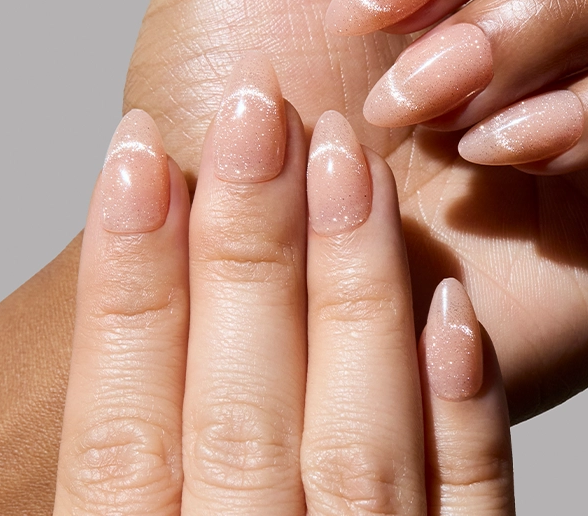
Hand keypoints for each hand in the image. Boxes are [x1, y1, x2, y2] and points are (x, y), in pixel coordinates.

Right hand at [54, 55, 512, 514]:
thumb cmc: (191, 506)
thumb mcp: (127, 482)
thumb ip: (141, 403)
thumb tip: (132, 229)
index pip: (117, 427)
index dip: (121, 281)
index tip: (131, 146)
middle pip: (240, 419)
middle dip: (245, 254)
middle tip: (252, 111)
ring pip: (358, 450)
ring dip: (355, 296)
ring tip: (348, 161)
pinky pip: (469, 512)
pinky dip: (462, 418)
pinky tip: (456, 313)